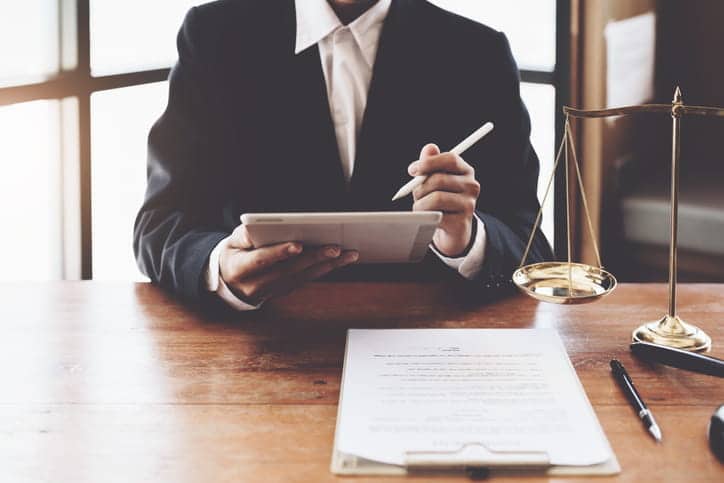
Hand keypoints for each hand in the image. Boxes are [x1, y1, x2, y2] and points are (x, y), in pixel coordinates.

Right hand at [219, 225, 358, 303]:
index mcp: (240, 269)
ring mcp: (273, 291)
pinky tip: (341, 260)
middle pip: (288, 270)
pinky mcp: (285, 290)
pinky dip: (325, 269)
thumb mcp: (230, 242)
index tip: (297, 245)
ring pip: (303, 277)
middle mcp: (257, 284)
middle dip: (313, 258)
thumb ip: (243, 235)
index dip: (279, 253)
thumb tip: (256, 229)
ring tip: (348, 254)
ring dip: (328, 265)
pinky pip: (307, 280)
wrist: (231, 282)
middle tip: (334, 247)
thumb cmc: (234, 254)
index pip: (260, 261)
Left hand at [409, 144, 479, 256]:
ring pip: (436, 198)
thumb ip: (431, 164)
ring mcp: (468, 205)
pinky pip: (436, 215)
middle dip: (420, 187)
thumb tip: (429, 148)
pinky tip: (426, 216)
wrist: (453, 229)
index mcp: (466, 171)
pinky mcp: (461, 222)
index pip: (450, 159)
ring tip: (420, 207)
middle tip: (416, 194)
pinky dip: (425, 215)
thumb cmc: (442, 201)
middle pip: (439, 179)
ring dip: (420, 203)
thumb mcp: (435, 180)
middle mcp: (471, 186)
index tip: (412, 170)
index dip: (429, 162)